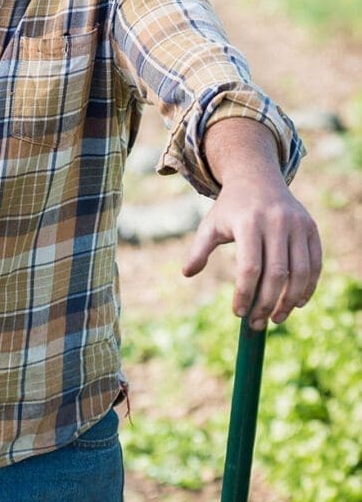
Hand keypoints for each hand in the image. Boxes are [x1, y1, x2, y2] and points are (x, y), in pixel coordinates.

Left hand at [183, 174, 321, 329]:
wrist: (258, 179)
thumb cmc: (231, 208)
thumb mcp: (211, 224)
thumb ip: (199, 249)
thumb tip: (187, 273)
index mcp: (249, 222)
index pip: (250, 267)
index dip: (245, 294)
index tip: (238, 313)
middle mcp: (276, 222)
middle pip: (276, 273)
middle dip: (267, 303)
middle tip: (256, 323)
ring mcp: (297, 225)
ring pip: (300, 271)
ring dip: (290, 300)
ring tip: (277, 319)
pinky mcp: (311, 228)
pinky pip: (315, 263)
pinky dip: (308, 286)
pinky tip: (297, 303)